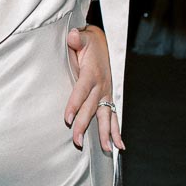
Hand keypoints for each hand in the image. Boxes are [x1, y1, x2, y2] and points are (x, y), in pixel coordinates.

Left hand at [64, 27, 124, 152]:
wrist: (100, 42)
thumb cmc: (87, 42)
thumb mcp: (81, 38)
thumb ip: (76, 39)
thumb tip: (72, 35)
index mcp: (92, 73)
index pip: (81, 91)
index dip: (74, 105)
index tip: (67, 119)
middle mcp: (101, 86)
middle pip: (92, 108)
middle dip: (84, 125)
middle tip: (77, 141)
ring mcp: (106, 93)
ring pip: (105, 116)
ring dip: (105, 133)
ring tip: (107, 149)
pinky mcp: (108, 97)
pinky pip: (113, 116)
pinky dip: (116, 131)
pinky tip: (119, 145)